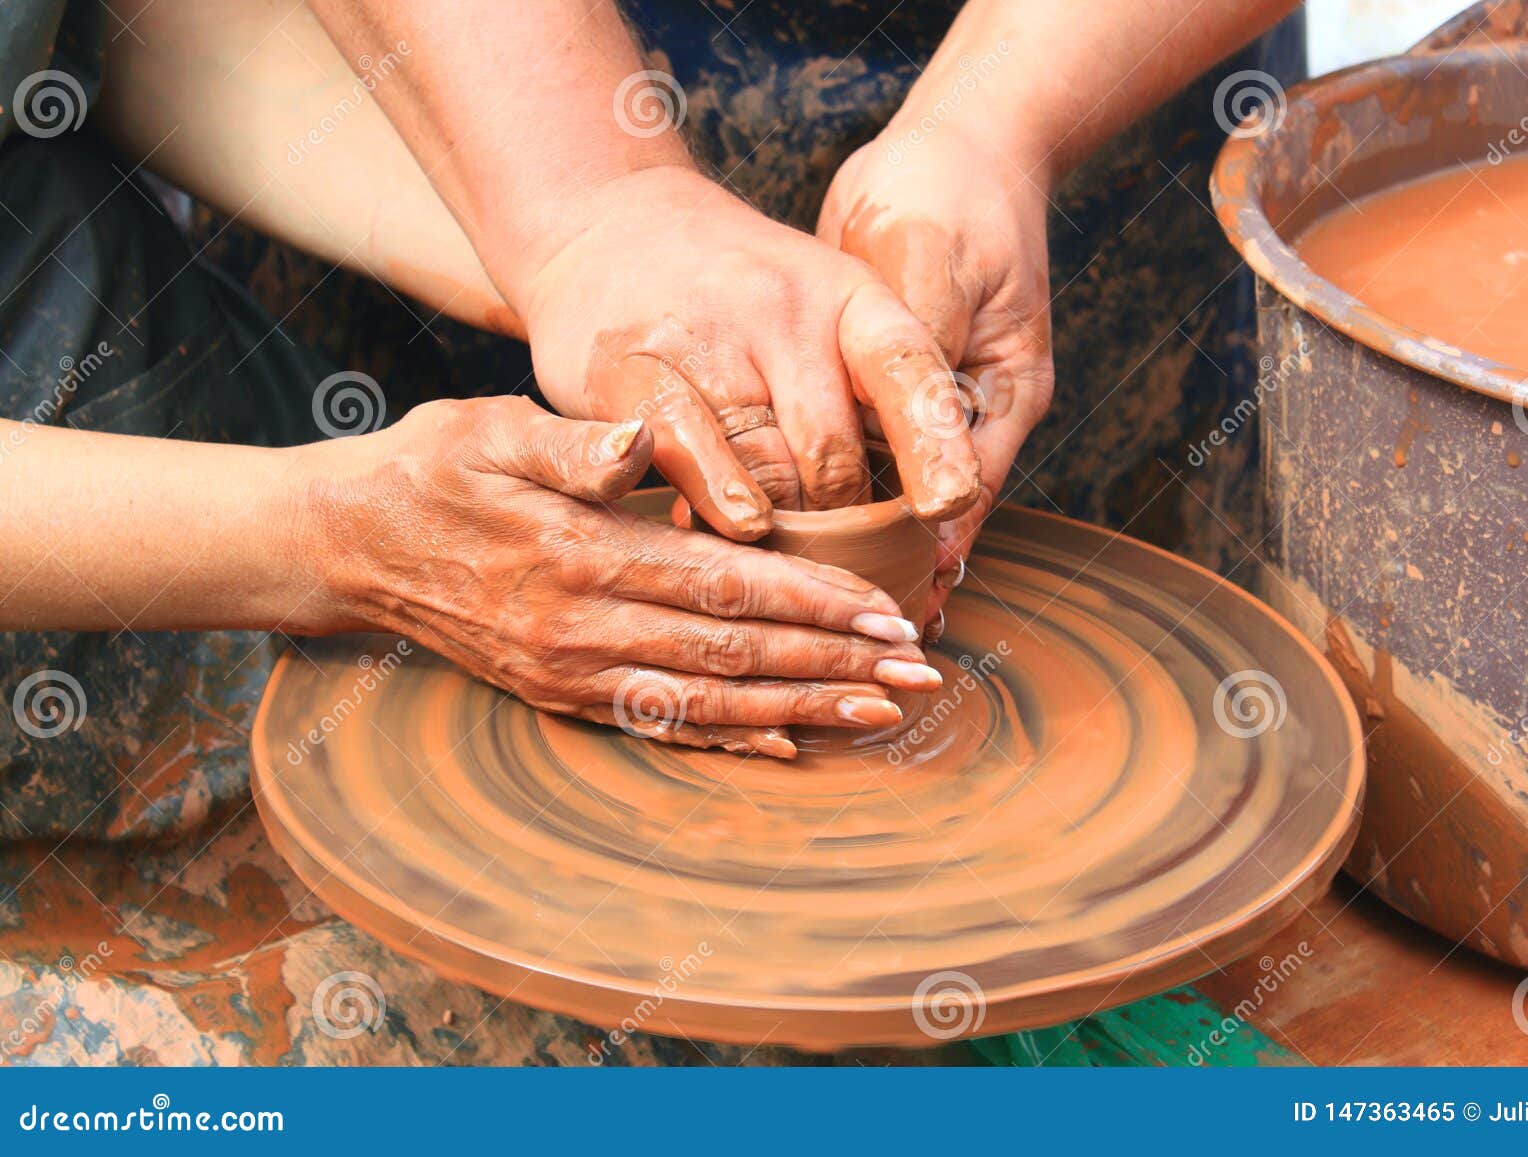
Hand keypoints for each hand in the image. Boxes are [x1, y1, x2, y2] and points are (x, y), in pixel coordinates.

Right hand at [301, 396, 942, 757]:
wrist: (343, 545)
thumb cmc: (426, 468)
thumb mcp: (488, 426)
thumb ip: (572, 443)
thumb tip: (642, 445)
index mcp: (579, 552)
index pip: (723, 581)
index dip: (812, 598)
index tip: (886, 609)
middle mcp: (581, 627)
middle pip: (733, 652)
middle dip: (834, 662)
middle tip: (919, 671)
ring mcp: (569, 671)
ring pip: (707, 700)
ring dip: (801, 709)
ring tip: (880, 713)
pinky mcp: (558, 693)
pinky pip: (655, 723)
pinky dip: (726, 738)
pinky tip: (786, 746)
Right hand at [514, 166, 982, 537]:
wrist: (609, 224)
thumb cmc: (742, 297)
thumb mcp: (822, 314)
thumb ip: (869, 397)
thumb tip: (929, 520)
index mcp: (849, 295)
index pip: (907, 369)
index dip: (934, 442)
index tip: (951, 504)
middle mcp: (781, 308)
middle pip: (831, 449)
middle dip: (844, 518)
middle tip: (849, 555)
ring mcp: (703, 335)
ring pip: (760, 467)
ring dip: (784, 529)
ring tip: (795, 553)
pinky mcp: (631, 367)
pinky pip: (686, 455)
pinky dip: (716, 502)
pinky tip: (735, 527)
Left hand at [818, 130, 1055, 634]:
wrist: (950, 146)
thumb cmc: (950, 196)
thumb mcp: (934, 268)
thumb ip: (917, 356)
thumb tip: (903, 440)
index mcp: (1002, 392)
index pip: (966, 490)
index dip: (928, 543)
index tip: (891, 589)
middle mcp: (968, 411)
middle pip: (930, 507)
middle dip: (889, 559)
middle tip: (844, 611)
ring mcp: (924, 402)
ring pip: (887, 488)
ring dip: (851, 534)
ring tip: (812, 592)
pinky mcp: (881, 387)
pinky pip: (854, 453)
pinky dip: (823, 487)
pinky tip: (779, 521)